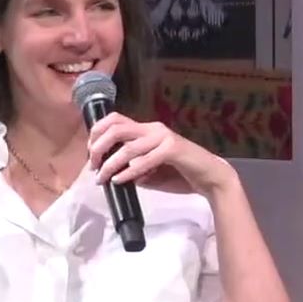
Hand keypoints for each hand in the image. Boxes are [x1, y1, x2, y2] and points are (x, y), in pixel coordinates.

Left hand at [88, 111, 236, 195]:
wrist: (210, 178)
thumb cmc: (182, 175)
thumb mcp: (151, 172)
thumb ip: (134, 170)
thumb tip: (113, 174)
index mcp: (147, 131)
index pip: (115, 120)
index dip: (97, 134)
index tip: (91, 155)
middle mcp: (153, 129)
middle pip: (116, 127)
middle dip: (98, 146)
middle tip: (93, 166)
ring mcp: (163, 138)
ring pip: (127, 146)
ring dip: (110, 164)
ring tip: (102, 178)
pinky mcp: (173, 150)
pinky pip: (144, 160)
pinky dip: (129, 172)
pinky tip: (120, 181)